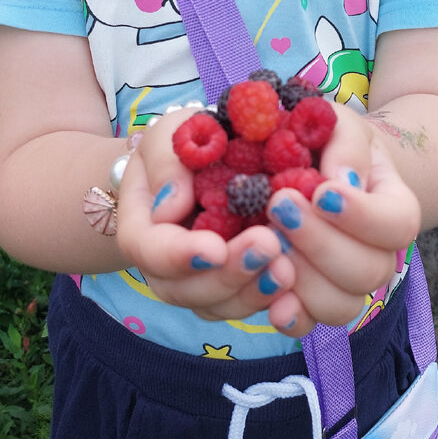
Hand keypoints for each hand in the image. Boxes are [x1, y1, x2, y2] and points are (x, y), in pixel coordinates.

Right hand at [116, 109, 294, 319]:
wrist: (211, 156)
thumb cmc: (187, 139)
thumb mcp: (174, 133)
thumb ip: (168, 164)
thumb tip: (170, 208)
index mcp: (141, 227)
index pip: (149, 250)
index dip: (180, 255)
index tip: (215, 248)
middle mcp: (164, 266)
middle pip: (186, 288)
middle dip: (228, 274)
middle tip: (269, 246)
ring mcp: (197, 282)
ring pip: (219, 304)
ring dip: (253, 291)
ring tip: (288, 267)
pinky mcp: (231, 289)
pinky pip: (245, 305)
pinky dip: (270, 298)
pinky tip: (296, 280)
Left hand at [264, 105, 420, 337]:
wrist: (312, 165)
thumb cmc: (329, 141)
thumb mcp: (340, 125)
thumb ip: (345, 143)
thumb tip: (340, 179)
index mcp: (394, 209)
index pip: (398, 224)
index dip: (362, 216)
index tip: (322, 191)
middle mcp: (378, 255)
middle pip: (367, 271)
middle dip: (320, 242)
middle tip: (279, 204)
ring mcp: (345, 285)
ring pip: (340, 305)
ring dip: (302, 277)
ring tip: (269, 241)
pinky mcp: (310, 302)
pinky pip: (308, 324)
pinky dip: (290, 315)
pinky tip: (270, 297)